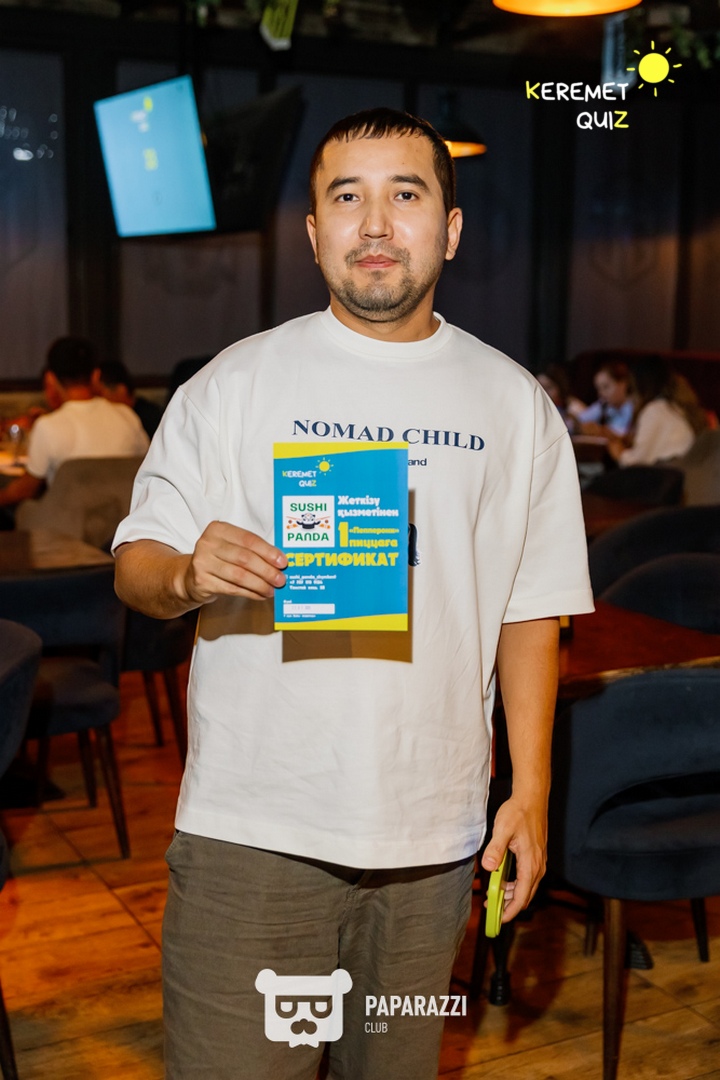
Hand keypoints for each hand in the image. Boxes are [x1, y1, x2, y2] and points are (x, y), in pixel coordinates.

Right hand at [182, 521, 286, 605]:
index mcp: (218, 529)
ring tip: (272, 590)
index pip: (248, 540)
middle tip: (280, 579)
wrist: (190, 576)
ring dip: (259, 584)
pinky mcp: (202, 581)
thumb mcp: (231, 546)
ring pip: (239, 575)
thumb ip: (251, 550)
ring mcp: (202, 562)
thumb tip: (278, 562)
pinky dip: (249, 593)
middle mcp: (208, 543)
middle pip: (244, 558)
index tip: (283, 562)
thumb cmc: (217, 559)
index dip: (268, 552)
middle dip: (266, 570)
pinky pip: (232, 588)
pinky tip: (260, 595)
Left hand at [480, 794, 546, 923]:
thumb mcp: (503, 829)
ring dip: (512, 894)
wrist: (532, 798)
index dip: (511, 910)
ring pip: (527, 887)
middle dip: (510, 905)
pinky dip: (516, 884)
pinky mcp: (536, 856)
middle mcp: (538, 865)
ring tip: (495, 896)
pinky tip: (504, 880)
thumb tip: (488, 867)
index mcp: (531, 863)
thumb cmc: (518, 812)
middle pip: (526, 894)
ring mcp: (539, 860)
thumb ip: (496, 849)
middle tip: (492, 910)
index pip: (522, 895)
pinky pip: (528, 877)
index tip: (499, 919)